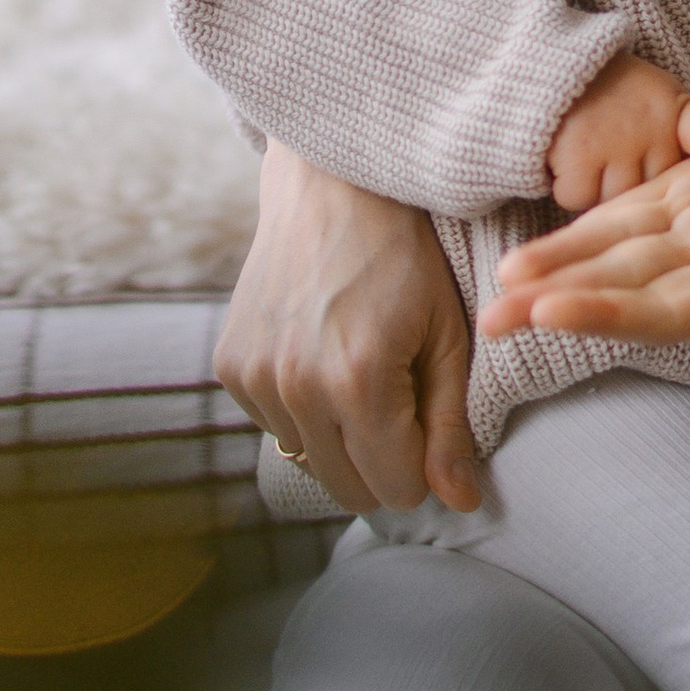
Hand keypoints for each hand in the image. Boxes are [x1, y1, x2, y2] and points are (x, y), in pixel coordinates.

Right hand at [215, 141, 480, 512]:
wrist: (329, 187)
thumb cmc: (405, 257)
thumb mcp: (447, 335)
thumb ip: (451, 426)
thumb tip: (460, 503)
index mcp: (358, 381)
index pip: (396, 489)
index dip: (424, 467)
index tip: (430, 423)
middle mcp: (296, 388)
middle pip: (349, 491)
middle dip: (384, 463)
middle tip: (400, 402)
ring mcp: (254, 378)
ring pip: (311, 462)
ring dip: (340, 437)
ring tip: (358, 369)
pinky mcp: (229, 366)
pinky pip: (277, 427)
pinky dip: (304, 410)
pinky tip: (320, 354)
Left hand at [482, 138, 689, 360]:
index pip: (668, 307)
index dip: (608, 311)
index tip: (548, 313)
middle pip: (626, 285)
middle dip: (559, 298)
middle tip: (489, 316)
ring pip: (624, 247)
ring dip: (563, 263)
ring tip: (500, 279)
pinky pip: (645, 205)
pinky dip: (596, 220)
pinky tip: (550, 228)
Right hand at [545, 55, 689, 212]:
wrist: (555, 67)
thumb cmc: (614, 98)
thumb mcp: (656, 103)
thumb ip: (675, 144)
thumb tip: (683, 205)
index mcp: (677, 110)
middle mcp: (651, 125)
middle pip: (655, 190)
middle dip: (634, 182)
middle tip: (616, 153)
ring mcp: (616, 139)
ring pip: (616, 201)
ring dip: (599, 188)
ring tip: (590, 154)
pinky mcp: (579, 153)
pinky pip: (580, 199)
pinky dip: (569, 187)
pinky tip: (568, 158)